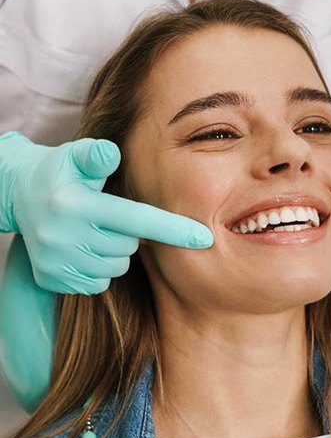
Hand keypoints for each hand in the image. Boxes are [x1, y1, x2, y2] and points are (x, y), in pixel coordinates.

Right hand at [1, 131, 213, 293]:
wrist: (18, 198)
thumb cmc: (59, 173)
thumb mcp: (74, 156)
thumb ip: (96, 155)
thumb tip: (112, 153)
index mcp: (75, 205)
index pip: (135, 220)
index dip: (173, 229)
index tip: (205, 238)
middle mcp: (63, 237)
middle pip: (128, 246)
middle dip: (128, 233)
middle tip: (108, 215)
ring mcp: (56, 262)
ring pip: (115, 268)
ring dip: (114, 252)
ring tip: (94, 230)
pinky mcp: (52, 280)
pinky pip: (97, 284)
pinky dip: (98, 269)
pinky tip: (83, 249)